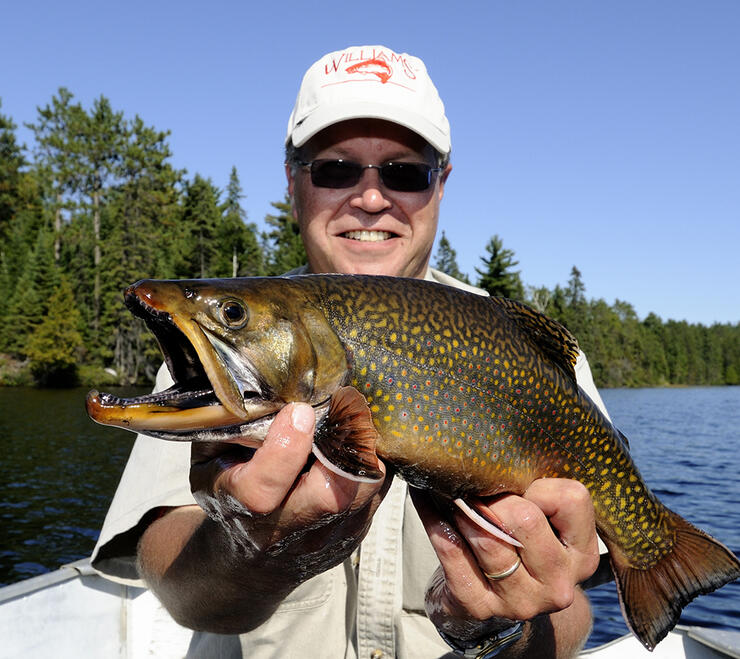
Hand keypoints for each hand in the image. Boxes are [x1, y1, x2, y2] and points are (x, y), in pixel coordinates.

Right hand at [189, 402, 391, 577]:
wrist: (248, 560)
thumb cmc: (229, 489)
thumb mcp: (210, 458)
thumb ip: (230, 425)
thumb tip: (266, 384)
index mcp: (238, 507)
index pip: (260, 491)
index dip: (285, 448)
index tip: (299, 410)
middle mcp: (282, 532)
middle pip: (329, 498)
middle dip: (342, 447)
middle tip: (345, 408)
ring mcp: (323, 539)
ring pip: (363, 491)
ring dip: (364, 451)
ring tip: (354, 422)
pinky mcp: (353, 535)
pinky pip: (376, 492)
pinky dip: (371, 463)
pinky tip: (358, 445)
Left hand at [411, 479, 600, 642]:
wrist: (494, 599)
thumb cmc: (519, 543)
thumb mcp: (544, 520)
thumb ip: (535, 491)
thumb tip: (496, 452)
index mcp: (581, 554)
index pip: (571, 499)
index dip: (538, 483)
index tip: (518, 483)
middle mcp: (558, 584)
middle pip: (524, 518)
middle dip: (495, 495)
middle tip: (475, 482)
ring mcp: (519, 601)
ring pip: (487, 537)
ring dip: (463, 507)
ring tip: (450, 489)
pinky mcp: (479, 606)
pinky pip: (452, 552)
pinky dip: (435, 520)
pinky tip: (425, 499)